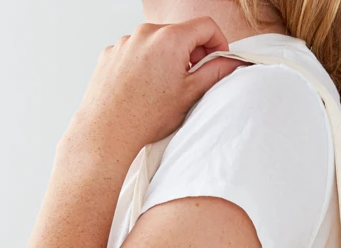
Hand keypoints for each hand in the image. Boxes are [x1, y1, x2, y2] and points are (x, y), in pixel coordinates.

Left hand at [63, 17, 241, 158]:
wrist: (108, 129)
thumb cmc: (147, 116)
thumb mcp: (190, 94)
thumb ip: (215, 72)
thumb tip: (231, 62)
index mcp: (171, 38)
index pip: (206, 26)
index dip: (219, 42)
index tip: (219, 59)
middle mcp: (147, 32)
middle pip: (180, 34)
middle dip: (191, 53)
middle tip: (193, 81)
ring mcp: (126, 41)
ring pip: (156, 44)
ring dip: (167, 59)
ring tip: (164, 90)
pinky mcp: (111, 52)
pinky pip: (136, 53)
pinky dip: (145, 65)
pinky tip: (143, 90)